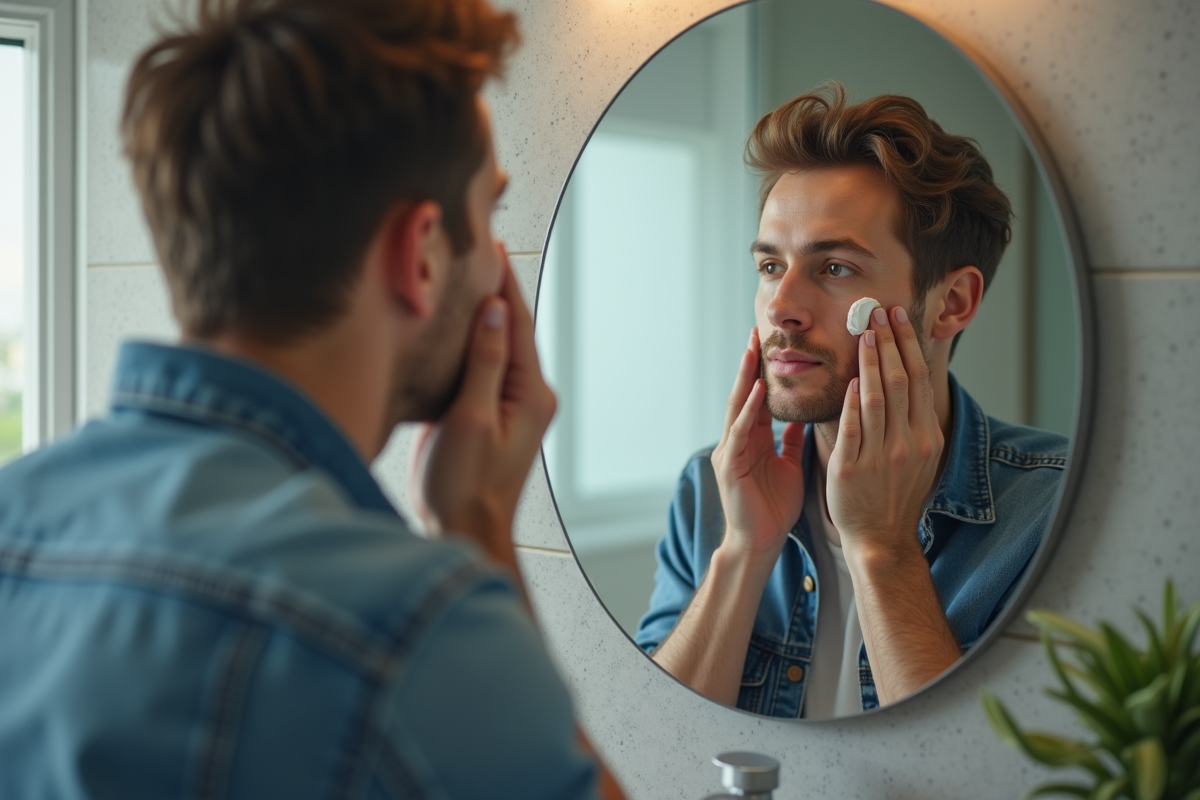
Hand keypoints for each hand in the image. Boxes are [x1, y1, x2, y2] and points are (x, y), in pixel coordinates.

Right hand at [409, 246, 556, 559]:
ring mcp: (514, 406)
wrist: (465, 530)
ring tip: (468, 276)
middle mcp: (530, 396)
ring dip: (485, 313)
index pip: (517, 322)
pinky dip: (475, 341)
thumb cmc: (463, 486)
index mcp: (530, 393)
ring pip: (500, 346)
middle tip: (478, 248)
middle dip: (495, 290)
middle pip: (512, 329)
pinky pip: (488, 366)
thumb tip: (493, 311)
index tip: (492, 243)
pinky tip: (458, 327)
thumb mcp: (470, 420)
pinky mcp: (494, 415)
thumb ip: (483, 364)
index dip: (503, 282)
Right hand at [710, 328, 805, 561]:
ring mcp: (729, 452)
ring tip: (752, 351)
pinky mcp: (729, 467)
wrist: (762, 542)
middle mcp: (735, 441)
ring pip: (737, 408)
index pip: (756, 398)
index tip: (769, 343)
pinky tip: (756, 391)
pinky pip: (740, 433)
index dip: (761, 370)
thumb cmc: (775, 507)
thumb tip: (801, 417)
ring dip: (744, 378)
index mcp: (751, 440)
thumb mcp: (789, 465)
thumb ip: (790, 440)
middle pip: (742, 394)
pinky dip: (748, 410)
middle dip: (748, 363)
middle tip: (756, 332)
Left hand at [826, 306, 942, 557]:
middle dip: (889, 342)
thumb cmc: (896, 493)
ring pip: (876, 399)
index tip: (897, 317)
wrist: (881, 537)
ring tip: (863, 334)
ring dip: (870, 362)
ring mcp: (880, 456)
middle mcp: (908, 443)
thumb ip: (912, 418)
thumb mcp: (918, 455)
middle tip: (877, 312)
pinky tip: (850, 379)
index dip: (907, 344)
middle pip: (900, 381)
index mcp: (926, 436)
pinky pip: (853, 429)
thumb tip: (906, 374)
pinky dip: (852, 403)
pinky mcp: (852, 469)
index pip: (917, 378)